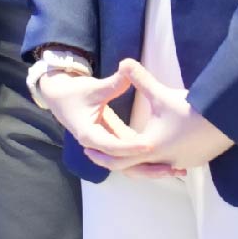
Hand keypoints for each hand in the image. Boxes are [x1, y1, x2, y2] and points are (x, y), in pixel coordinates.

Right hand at [36, 60, 162, 172]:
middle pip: (124, 164)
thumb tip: (128, 68)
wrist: (59, 97)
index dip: (131, 147)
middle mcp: (98, 146)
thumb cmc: (73, 92)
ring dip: (152, 168)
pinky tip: (170, 162)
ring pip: (129, 164)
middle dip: (148, 168)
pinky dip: (149, 158)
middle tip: (172, 168)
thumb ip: (113, 83)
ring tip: (178, 170)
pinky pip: (131, 155)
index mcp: (89, 135)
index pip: (113, 146)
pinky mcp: (114, 142)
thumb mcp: (93, 88)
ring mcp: (106, 146)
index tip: (150, 145)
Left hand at [92, 58, 234, 176]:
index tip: (90, 151)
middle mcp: (164, 161)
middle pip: (135, 167)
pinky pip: (172, 164)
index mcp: (150, 147)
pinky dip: (162, 159)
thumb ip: (139, 79)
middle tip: (105, 152)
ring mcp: (181, 163)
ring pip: (156, 167)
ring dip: (143, 159)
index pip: (119, 159)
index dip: (102, 155)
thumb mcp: (161, 94)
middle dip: (121, 159)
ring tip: (135, 146)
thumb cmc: (191, 109)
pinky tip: (163, 145)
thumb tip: (123, 61)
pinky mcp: (194, 161)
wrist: (227, 120)